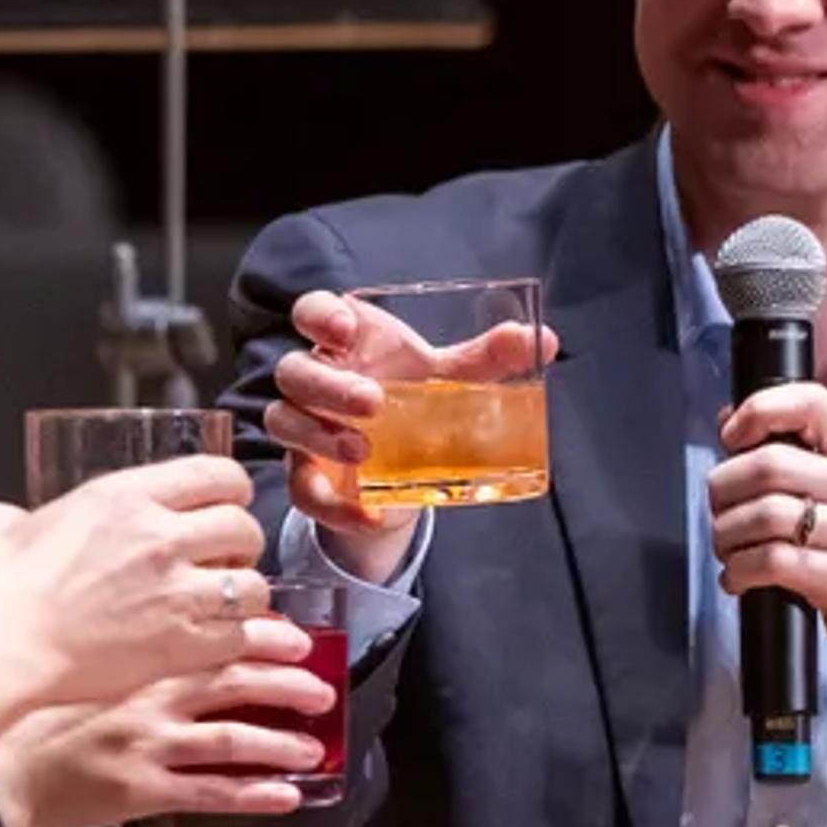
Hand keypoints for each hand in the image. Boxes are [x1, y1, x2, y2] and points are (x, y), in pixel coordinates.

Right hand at [0, 457, 285, 732]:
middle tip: (224, 558)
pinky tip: (212, 638)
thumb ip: (19, 512)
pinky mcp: (183, 642)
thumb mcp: (5, 524)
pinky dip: (233, 637)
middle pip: (243, 525)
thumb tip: (8, 519)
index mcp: (126, 496)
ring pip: (252, 583)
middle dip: (241, 543)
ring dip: (243, 593)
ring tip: (221, 602)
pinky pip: (240, 633)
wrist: (9, 646)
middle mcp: (160, 536)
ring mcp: (176, 591)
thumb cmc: (5, 591)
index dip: (231, 489)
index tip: (226, 503)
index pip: (217, 473)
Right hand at [0, 644, 337, 826]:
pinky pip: (213, 792)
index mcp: (137, 659)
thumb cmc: (18, 705)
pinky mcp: (143, 791)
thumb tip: (117, 596)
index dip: (262, 637)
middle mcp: (152, 697)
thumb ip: (96, 622)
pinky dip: (255, 794)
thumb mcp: (58, 646)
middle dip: (288, 683)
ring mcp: (151, 745)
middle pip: (238, 682)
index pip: (215, 638)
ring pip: (235, 739)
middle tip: (322, 688)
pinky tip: (286, 795)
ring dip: (282, 743)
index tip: (294, 637)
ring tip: (315, 748)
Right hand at [263, 290, 553, 583]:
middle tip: (372, 402)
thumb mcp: (451, 378)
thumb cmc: (414, 402)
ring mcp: (306, 431)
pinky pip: (303, 491)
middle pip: (293, 371)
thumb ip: (488, 359)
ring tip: (365, 451)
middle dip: (327, 385)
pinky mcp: (309, 478)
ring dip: (319, 437)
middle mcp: (316, 382)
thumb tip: (542, 339)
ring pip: (283, 422)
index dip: (319, 315)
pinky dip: (334, 506)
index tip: (346, 329)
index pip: (310, 312)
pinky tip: (368, 514)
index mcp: (346, 344)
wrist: (402, 469)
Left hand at [709, 382, 826, 729]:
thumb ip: (802, 460)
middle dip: (724, 488)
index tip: (731, 438)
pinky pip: (771, 561)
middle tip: (721, 512)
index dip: (757, 411)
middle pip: (769, 463)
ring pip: (764, 513)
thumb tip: (732, 420)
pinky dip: (738, 571)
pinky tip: (738, 578)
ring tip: (728, 550)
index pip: (810, 402)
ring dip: (726, 534)